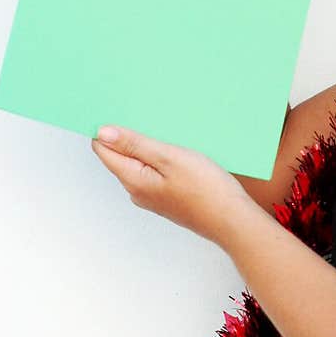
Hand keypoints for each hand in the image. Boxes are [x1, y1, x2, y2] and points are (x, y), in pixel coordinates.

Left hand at [91, 125, 250, 248]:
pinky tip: (182, 157)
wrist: (233, 221)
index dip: (110, 129)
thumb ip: (134, 144)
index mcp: (133, 180)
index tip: (126, 115)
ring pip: (140, 165)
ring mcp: (152, 197)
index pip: (103, 150)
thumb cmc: (207, 190)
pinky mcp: (167, 199)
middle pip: (121, 156)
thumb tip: (103, 132)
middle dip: (132, 137)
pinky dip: (163, 161)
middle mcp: (137, 192)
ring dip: (150, 148)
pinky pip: (155, 174)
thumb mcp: (169, 157)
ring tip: (174, 139)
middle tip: (156, 124)